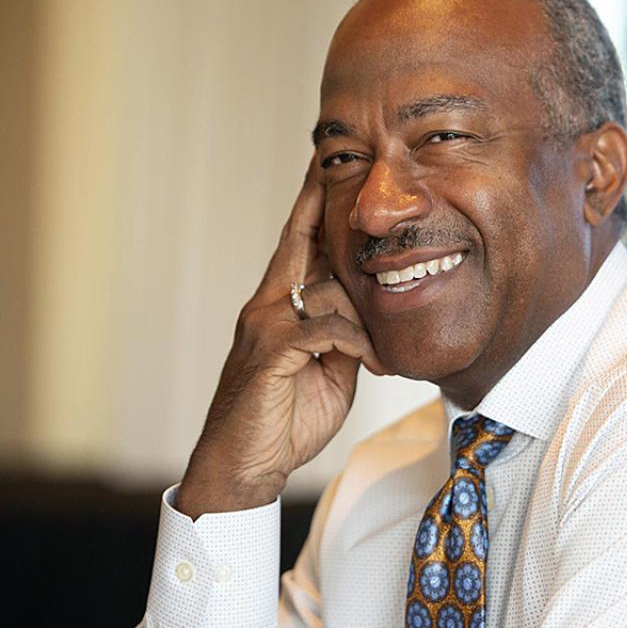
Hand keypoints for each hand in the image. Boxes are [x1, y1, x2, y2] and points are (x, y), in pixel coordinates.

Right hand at [175, 158, 383, 517]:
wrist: (244, 467)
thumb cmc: (283, 419)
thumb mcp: (327, 369)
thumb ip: (344, 336)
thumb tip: (368, 319)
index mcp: (279, 305)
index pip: (298, 241)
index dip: (312, 202)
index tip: (325, 163)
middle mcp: (267, 304)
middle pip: (299, 239)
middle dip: (321, 200)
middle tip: (343, 161)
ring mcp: (265, 325)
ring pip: (329, 290)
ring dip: (365, 321)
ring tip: (382, 356)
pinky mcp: (270, 352)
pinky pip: (328, 330)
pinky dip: (358, 346)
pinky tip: (375, 365)